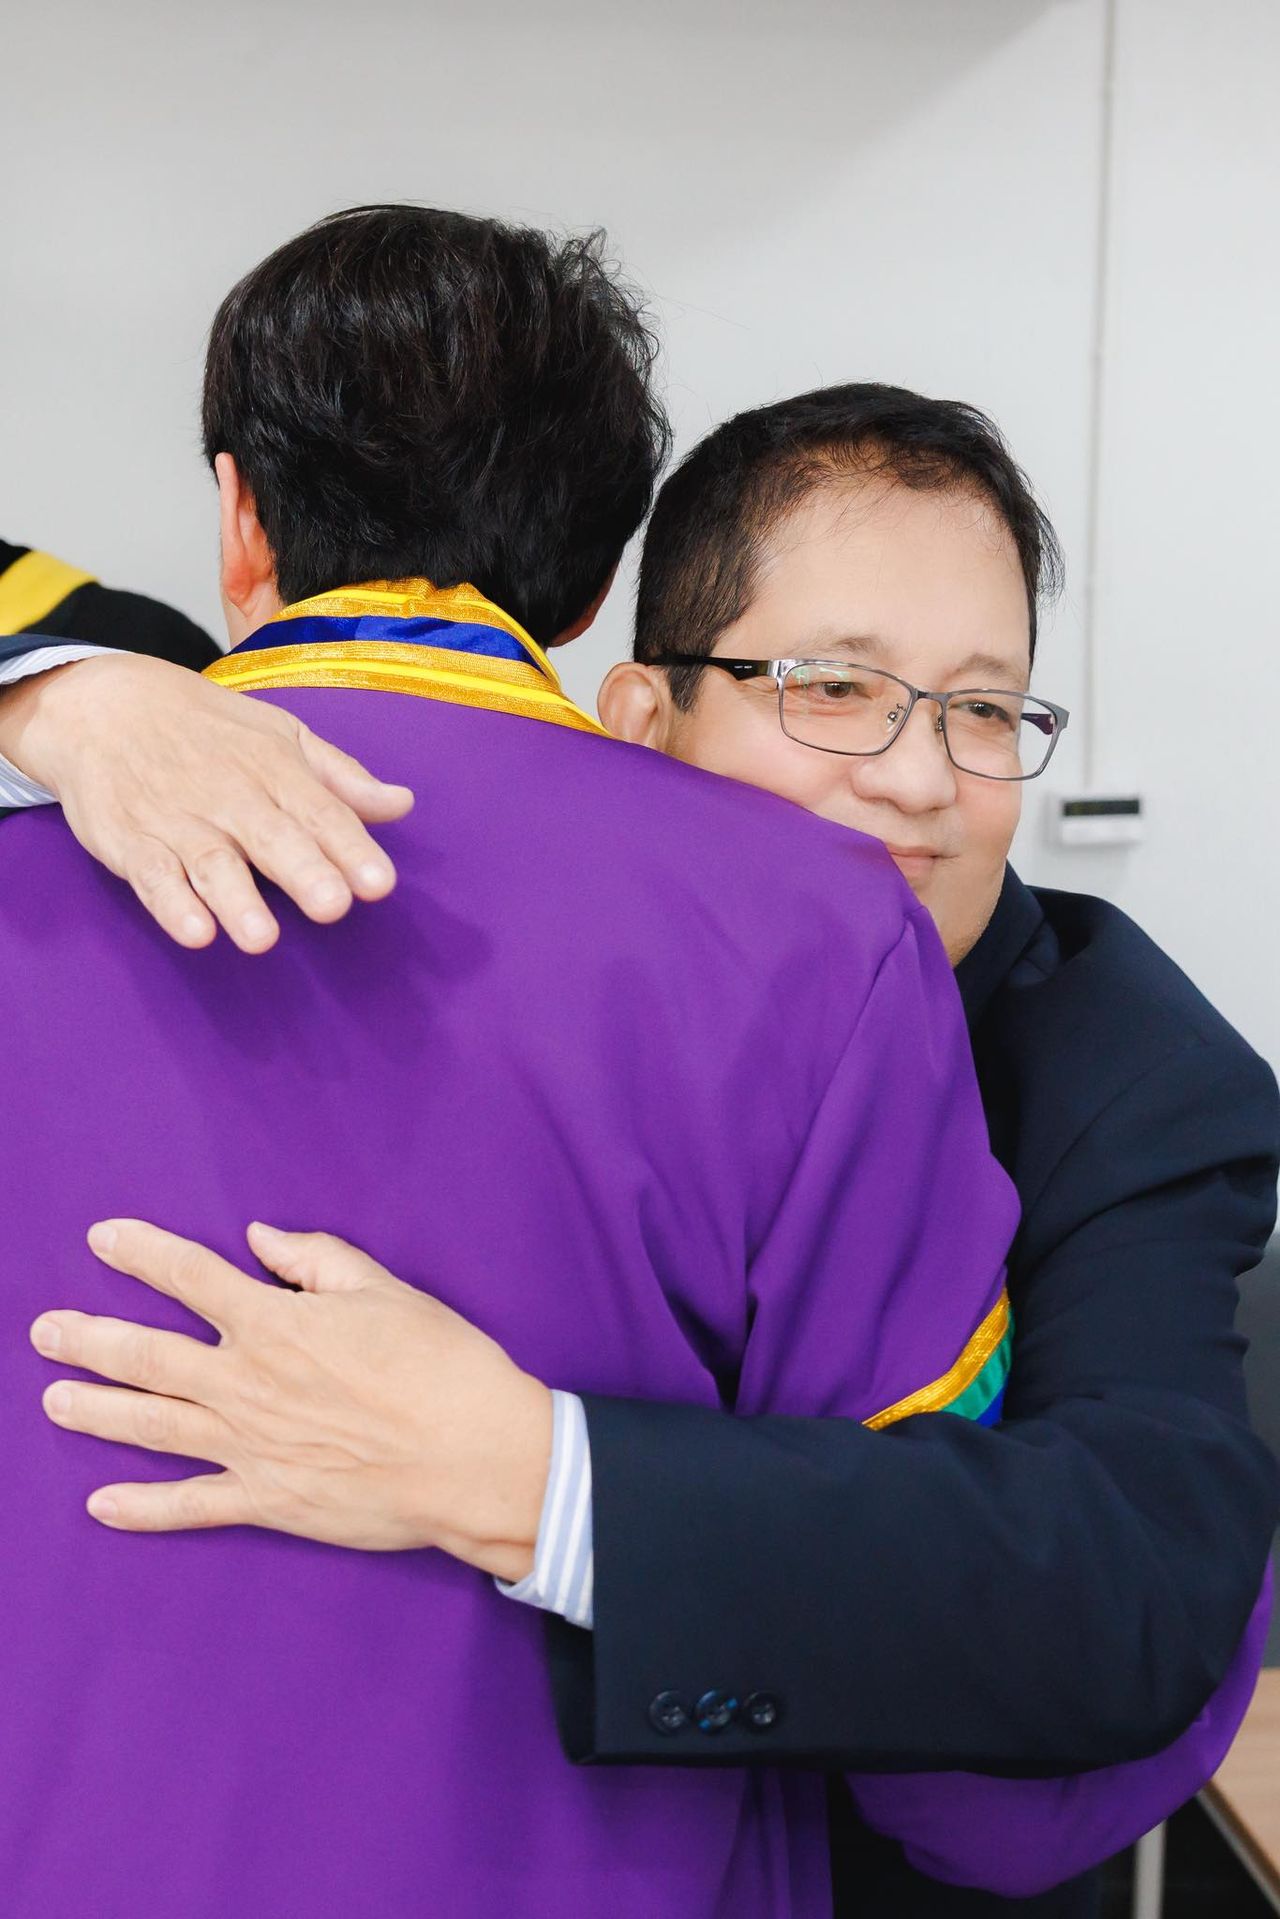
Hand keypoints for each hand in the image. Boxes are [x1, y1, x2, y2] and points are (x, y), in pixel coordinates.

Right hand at [0, 653, 413, 951]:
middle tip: (333, 906)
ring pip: (211, 863)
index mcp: (276, 769)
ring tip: (262, 938)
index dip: (351, 849)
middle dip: (303, 872)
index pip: (321, 812)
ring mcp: (178, 820)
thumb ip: (341, 778)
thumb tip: (402, 804)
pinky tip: (194, 932)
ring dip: (236, 901)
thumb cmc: (208, 729)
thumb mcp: (281, 736)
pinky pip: (152, 876)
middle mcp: (231, 796)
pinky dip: (171, 904)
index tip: (380, 884)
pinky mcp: (130, 841)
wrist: (104, 704)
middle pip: (272, 838)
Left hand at [30, 1220, 550, 1580]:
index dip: (142, 1254)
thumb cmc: (442, 1365)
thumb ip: (316, 1260)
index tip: (101, 1238)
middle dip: (89, 1339)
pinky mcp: (268, 1499)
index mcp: (278, 1323)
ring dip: (96, 1411)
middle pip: (147, 1356)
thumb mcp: (387, 1290)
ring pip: (151, 1426)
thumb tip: (259, 1238)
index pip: (191, 1276)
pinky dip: (142, 1508)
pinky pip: (190, 1505)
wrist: (475, 1457)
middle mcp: (248, 1383)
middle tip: (44, 1330)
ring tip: (53, 1400)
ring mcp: (251, 1446)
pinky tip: (101, 1504)